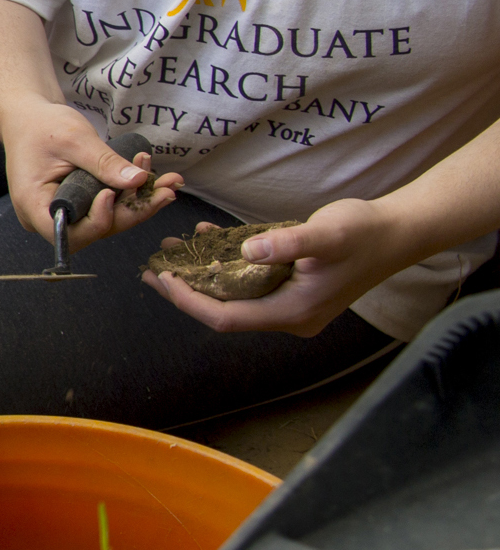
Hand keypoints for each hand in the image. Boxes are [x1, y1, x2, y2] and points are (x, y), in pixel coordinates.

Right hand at [0, 100, 179, 249]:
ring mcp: (62, 213)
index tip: (113, 192)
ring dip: (139, 203)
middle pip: (93, 230)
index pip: (67, 232)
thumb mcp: (74, 138)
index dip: (95, 220)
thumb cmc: (41, 125)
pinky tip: (153, 179)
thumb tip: (139, 180)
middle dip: (133, 211)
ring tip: (168, 183)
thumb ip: (104, 162)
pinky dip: (130, 196)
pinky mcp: (76, 207)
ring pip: (105, 221)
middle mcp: (46, 216)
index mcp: (33, 204)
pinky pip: (105, 209)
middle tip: (166, 191)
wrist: (28, 119)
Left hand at [145, 199, 414, 335]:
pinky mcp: (293, 287)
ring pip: (235, 294)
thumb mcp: (325, 234)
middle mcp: (289, 316)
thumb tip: (248, 249)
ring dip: (203, 273)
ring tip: (170, 249)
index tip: (161, 279)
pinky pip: (250, 280)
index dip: (189, 301)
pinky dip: (227, 262)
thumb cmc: (364, 233)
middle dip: (187, 290)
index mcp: (293, 313)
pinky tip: (206, 237)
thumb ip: (286, 243)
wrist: (399, 231)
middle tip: (150, 269)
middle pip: (225, 311)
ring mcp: (291, 303)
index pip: (226, 318)